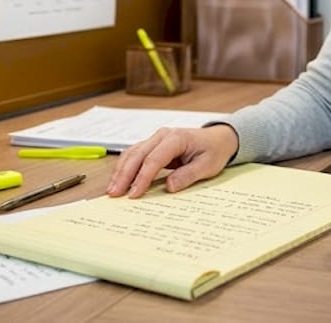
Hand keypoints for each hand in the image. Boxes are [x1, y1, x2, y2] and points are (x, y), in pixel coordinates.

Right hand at [106, 124, 238, 197]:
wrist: (218, 138)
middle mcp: (162, 135)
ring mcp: (156, 138)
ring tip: (112, 190)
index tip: (134, 194)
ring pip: (132, 153)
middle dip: (124, 175)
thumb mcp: (207, 166)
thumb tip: (169, 186)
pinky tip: (119, 180)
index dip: (142, 177)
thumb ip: (188, 175)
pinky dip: (125, 167)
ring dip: (121, 171)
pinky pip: (135, 155)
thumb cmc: (213, 151)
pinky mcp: (152, 145)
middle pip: (137, 155)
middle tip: (114, 194)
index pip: (154, 159)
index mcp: (176, 138)